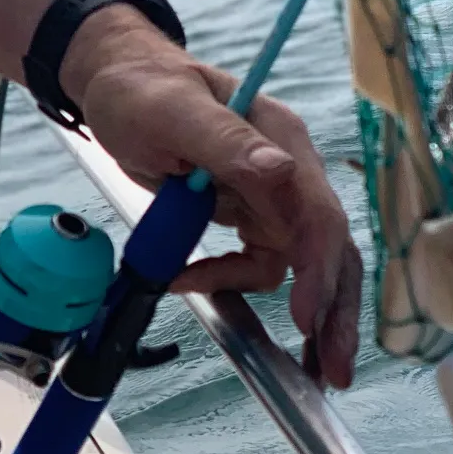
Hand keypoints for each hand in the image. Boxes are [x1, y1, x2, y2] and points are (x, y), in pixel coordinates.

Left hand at [61, 5, 361, 388]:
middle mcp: (289, 176)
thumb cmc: (142, 89)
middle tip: (336, 369)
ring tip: (311, 369)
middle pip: (329, 250)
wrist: (116, 84)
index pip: (317, 214)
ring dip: (306, 315)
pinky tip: (192, 282)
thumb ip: (226, 141)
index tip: (307, 317)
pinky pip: (256, 264)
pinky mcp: (252, 218)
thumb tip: (280, 173)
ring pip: (303, 267)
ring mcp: (273, 200)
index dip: (318, 268)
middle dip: (335, 311)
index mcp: (282, 143)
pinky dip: (227, 281)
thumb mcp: (172, 110)